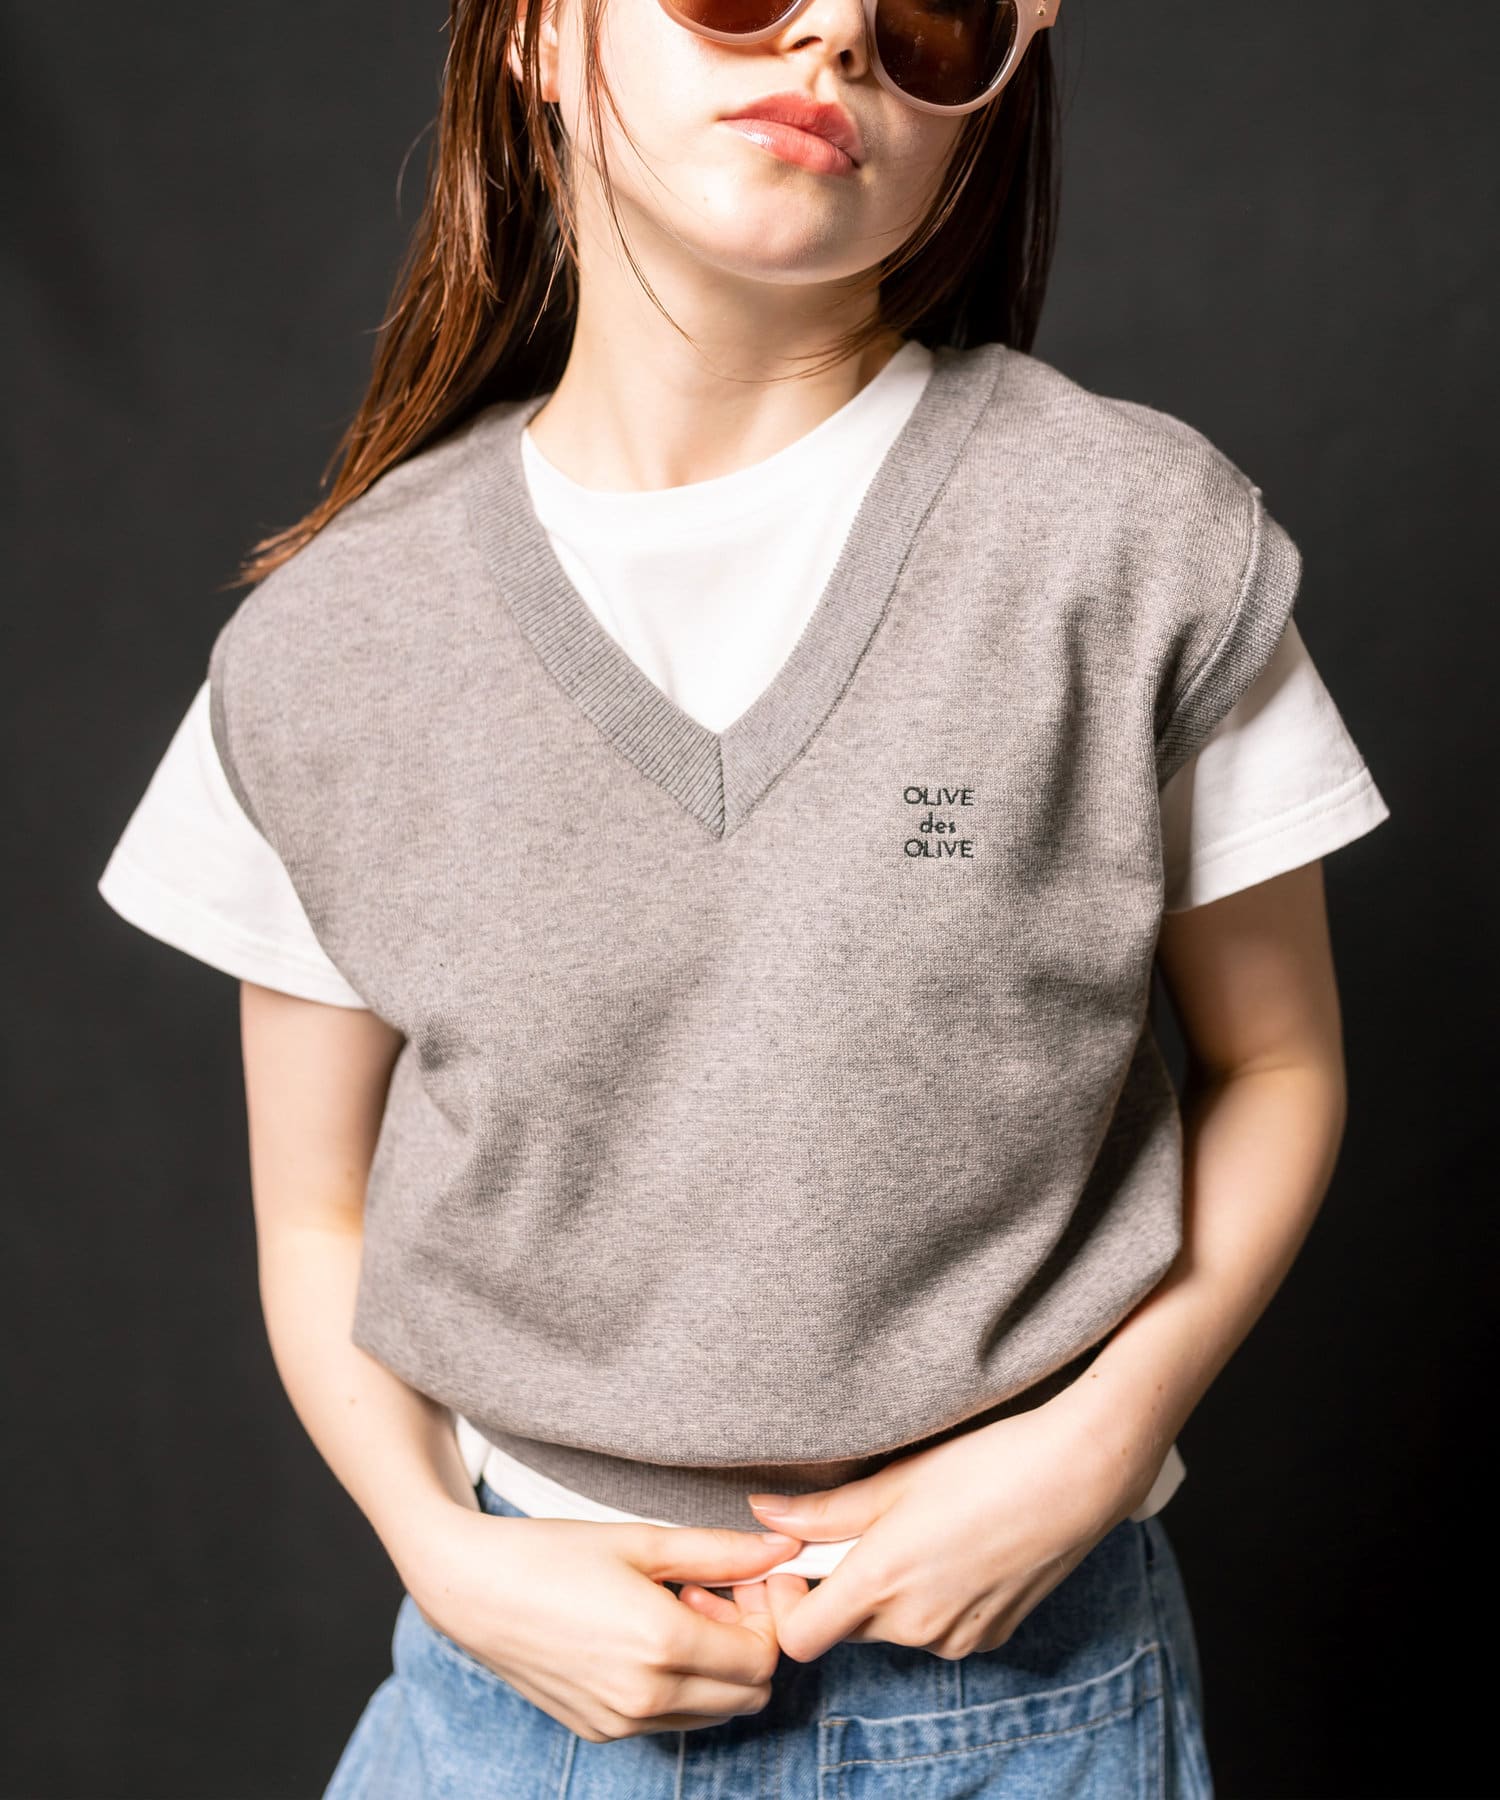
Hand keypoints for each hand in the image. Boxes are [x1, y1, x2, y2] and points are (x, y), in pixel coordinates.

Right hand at [400, 1507, 802, 1741]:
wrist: (471, 1588)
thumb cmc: (553, 1553)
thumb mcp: (643, 1540)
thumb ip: (720, 1551)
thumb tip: (782, 1550)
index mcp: (662, 1647)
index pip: (763, 1658)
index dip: (766, 1615)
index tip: (744, 1578)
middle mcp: (645, 1698)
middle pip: (749, 1694)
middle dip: (748, 1643)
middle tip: (712, 1592)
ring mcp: (620, 1723)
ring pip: (714, 1712)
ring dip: (715, 1667)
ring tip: (673, 1609)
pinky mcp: (599, 1731)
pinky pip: (670, 1718)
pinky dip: (679, 1684)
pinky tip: (644, 1634)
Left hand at [680, 1396, 1153, 1662]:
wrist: (1076, 1475)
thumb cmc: (983, 1464)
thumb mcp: (895, 1480)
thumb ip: (823, 1511)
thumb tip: (764, 1514)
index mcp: (882, 1585)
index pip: (800, 1639)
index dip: (786, 1604)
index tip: (795, 1560)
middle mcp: (916, 1627)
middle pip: (847, 1626)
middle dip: (840, 1585)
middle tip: (858, 1526)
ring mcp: (958, 1639)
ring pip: (893, 1626)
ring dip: (888, 1590)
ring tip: (917, 1527)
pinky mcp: (991, 1635)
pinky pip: (938, 1628)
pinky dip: (930, 1598)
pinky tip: (955, 1546)